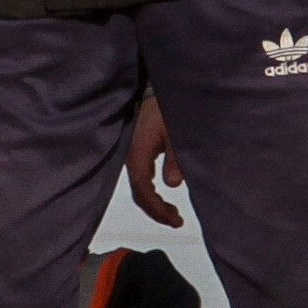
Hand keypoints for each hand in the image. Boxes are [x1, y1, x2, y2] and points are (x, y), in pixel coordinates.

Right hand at [124, 90, 185, 226]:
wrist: (152, 86)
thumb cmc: (165, 106)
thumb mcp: (175, 130)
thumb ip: (175, 156)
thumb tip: (173, 184)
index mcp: (137, 154)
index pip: (143, 191)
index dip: (157, 209)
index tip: (175, 220)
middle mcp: (130, 157)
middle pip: (139, 193)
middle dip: (156, 210)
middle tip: (177, 221)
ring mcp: (131, 154)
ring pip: (139, 185)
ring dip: (154, 201)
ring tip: (173, 212)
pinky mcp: (136, 150)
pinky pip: (141, 176)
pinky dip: (152, 189)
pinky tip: (163, 192)